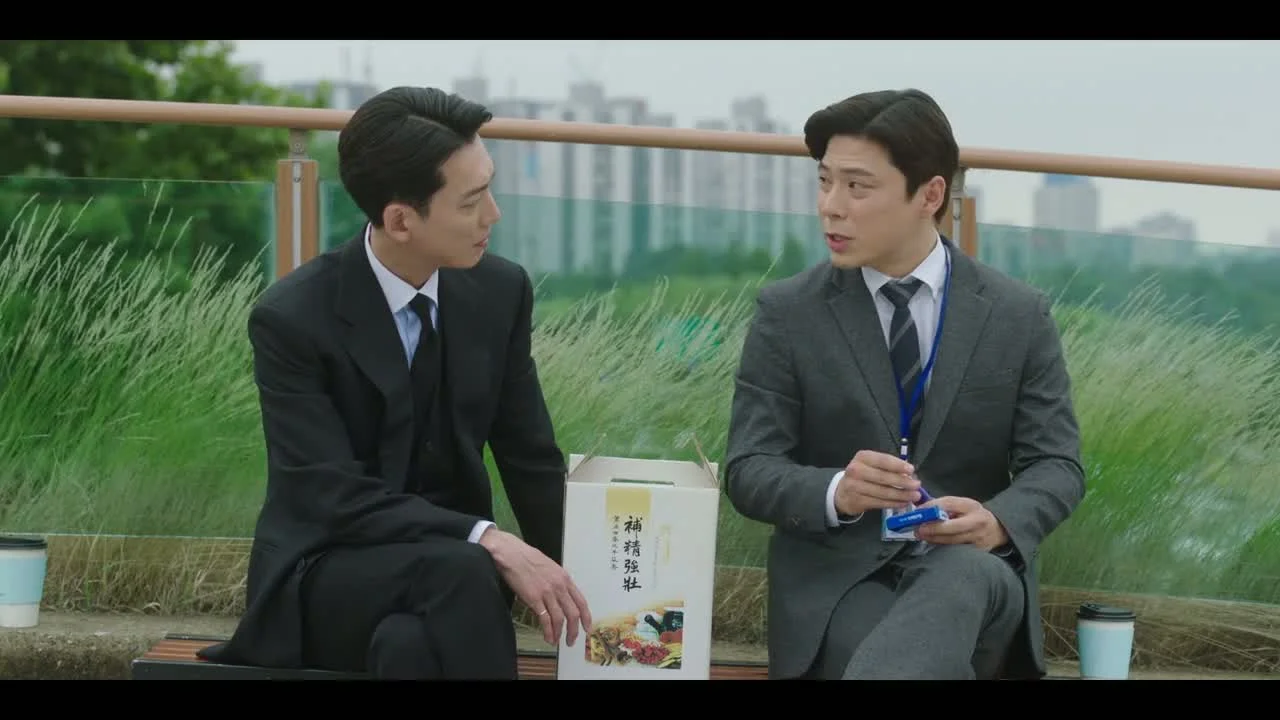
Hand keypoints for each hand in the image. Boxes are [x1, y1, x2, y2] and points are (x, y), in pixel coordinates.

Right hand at [478, 528, 592, 646]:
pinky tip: (547, 637)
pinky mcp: (534, 598)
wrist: (511, 554)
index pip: (581, 602)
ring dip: (560, 634)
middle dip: (574, 630)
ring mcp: (547, 592)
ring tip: (557, 642)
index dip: (586, 618)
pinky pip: (545, 619)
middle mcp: (559, 586)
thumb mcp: (550, 568)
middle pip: (573, 613)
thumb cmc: (527, 558)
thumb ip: (557, 582)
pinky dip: (548, 631)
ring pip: (560, 618)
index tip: (587, 628)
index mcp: (565, 578)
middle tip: (571, 641)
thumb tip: (560, 597)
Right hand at [834, 450, 921, 515]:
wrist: (842, 492)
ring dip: (901, 495)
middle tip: (917, 485)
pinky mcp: (857, 500)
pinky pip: (879, 503)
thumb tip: (910, 475)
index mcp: (862, 457)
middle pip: (884, 477)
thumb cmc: (862, 475)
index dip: (898, 465)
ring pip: (883, 492)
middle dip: (903, 482)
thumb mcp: (871, 465)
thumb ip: (888, 467)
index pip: (883, 460)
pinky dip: (893, 503)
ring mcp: (855, 486)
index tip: (911, 470)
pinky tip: (903, 503)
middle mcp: (856, 470)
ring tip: (914, 496)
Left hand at [914, 496, 1009, 550]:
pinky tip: (934, 543)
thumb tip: (922, 509)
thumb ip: (945, 506)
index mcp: (971, 506)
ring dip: (934, 539)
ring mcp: (978, 538)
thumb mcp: (963, 505)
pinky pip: (956, 549)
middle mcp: (976, 522)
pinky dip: (943, 546)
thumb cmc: (974, 515)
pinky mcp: (978, 551)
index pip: (949, 504)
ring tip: (922, 536)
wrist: (998, 529)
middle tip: (918, 529)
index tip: (919, 511)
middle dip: (932, 529)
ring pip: (952, 541)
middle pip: (951, 527)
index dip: (932, 507)